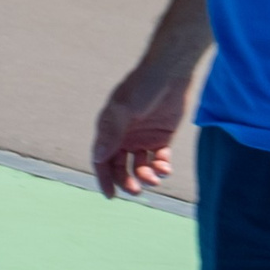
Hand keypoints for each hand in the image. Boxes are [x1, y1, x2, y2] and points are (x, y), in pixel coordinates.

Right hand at [91, 62, 190, 196]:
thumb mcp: (124, 110)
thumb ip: (112, 133)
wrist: (170, 74)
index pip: (102, 160)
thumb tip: (98, 158)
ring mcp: (143, 138)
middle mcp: (124, 136)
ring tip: (154, 178)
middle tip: (136, 191)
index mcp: (109, 130)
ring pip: (140, 166)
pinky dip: (161, 167)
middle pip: (121, 167)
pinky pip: (159, 159)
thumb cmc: (143, 87)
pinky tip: (164, 168)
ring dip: (146, 176)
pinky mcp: (162, 137)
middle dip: (127, 181)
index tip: (111, 196)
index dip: (104, 178)